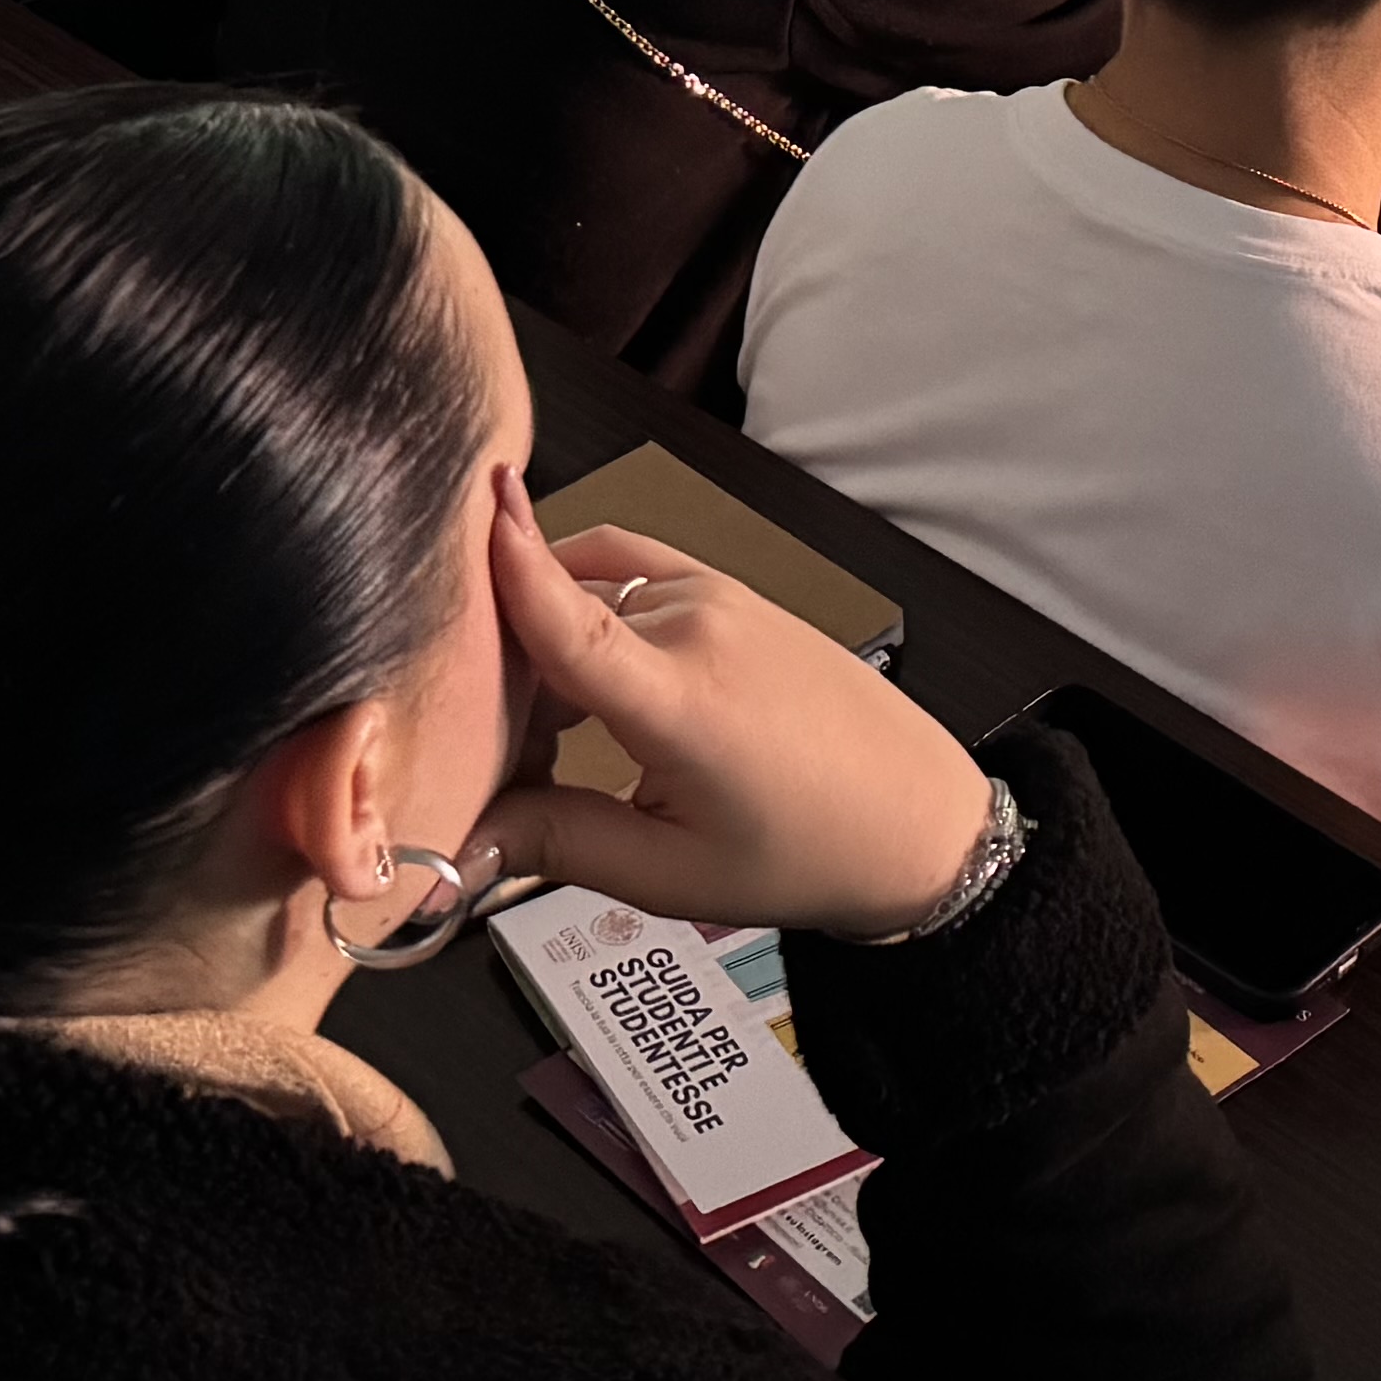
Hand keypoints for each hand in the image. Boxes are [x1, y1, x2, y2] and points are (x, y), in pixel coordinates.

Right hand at [483, 490, 994, 939]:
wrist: (915, 819)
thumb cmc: (811, 848)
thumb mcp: (669, 874)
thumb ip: (556, 844)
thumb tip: (464, 840)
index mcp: (680, 697)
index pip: (569, 613)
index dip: (511, 561)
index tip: (467, 506)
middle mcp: (698, 626)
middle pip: (557, 613)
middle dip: (502, 670)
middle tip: (496, 757)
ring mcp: (718, 598)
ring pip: (590, 590)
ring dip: (548, 641)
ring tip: (549, 732)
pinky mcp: (729, 592)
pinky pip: (632, 573)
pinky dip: (589, 606)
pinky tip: (583, 677)